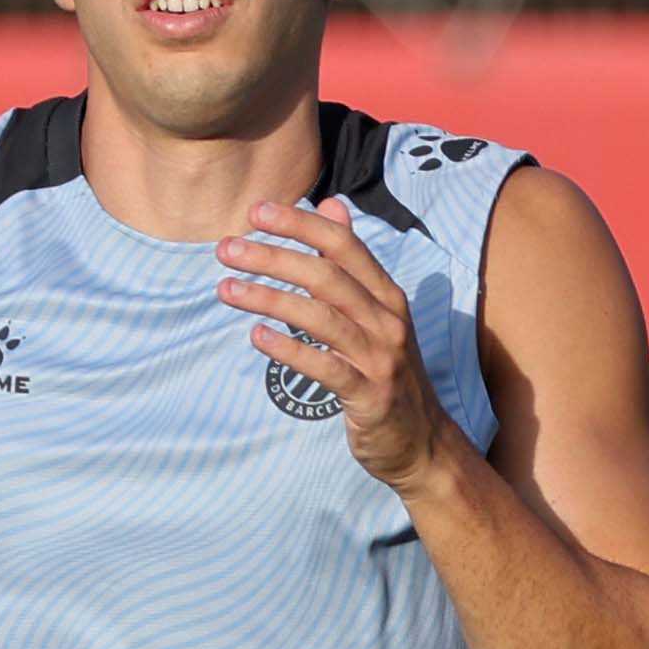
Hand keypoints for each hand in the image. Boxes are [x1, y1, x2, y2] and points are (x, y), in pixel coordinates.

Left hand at [220, 199, 456, 490]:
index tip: (256, 212)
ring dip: (270, 299)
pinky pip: (325, 368)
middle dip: (274, 257)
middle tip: (227, 249)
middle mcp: (387, 321)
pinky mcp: (370, 397)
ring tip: (227, 289)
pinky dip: (289, 351)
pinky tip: (257, 337)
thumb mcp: (376, 313)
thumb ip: (351, 262)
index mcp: (387, 296)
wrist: (422, 442)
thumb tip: (332, 205)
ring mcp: (381, 359)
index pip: (343, 246)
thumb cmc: (387, 372)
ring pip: (321, 317)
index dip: (301, 224)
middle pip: (326, 276)